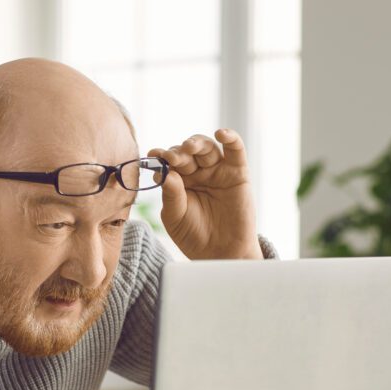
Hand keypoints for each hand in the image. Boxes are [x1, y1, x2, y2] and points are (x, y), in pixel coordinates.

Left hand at [148, 129, 262, 259]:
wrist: (220, 253)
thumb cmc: (194, 235)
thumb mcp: (175, 217)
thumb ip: (171, 195)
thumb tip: (166, 173)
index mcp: (178, 180)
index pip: (168, 162)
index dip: (161, 156)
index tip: (153, 154)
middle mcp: (197, 172)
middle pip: (187, 153)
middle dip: (178, 152)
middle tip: (171, 157)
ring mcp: (217, 170)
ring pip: (207, 148)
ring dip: (196, 143)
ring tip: (188, 147)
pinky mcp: (237, 172)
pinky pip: (235, 150)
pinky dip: (230, 138)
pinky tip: (221, 134)